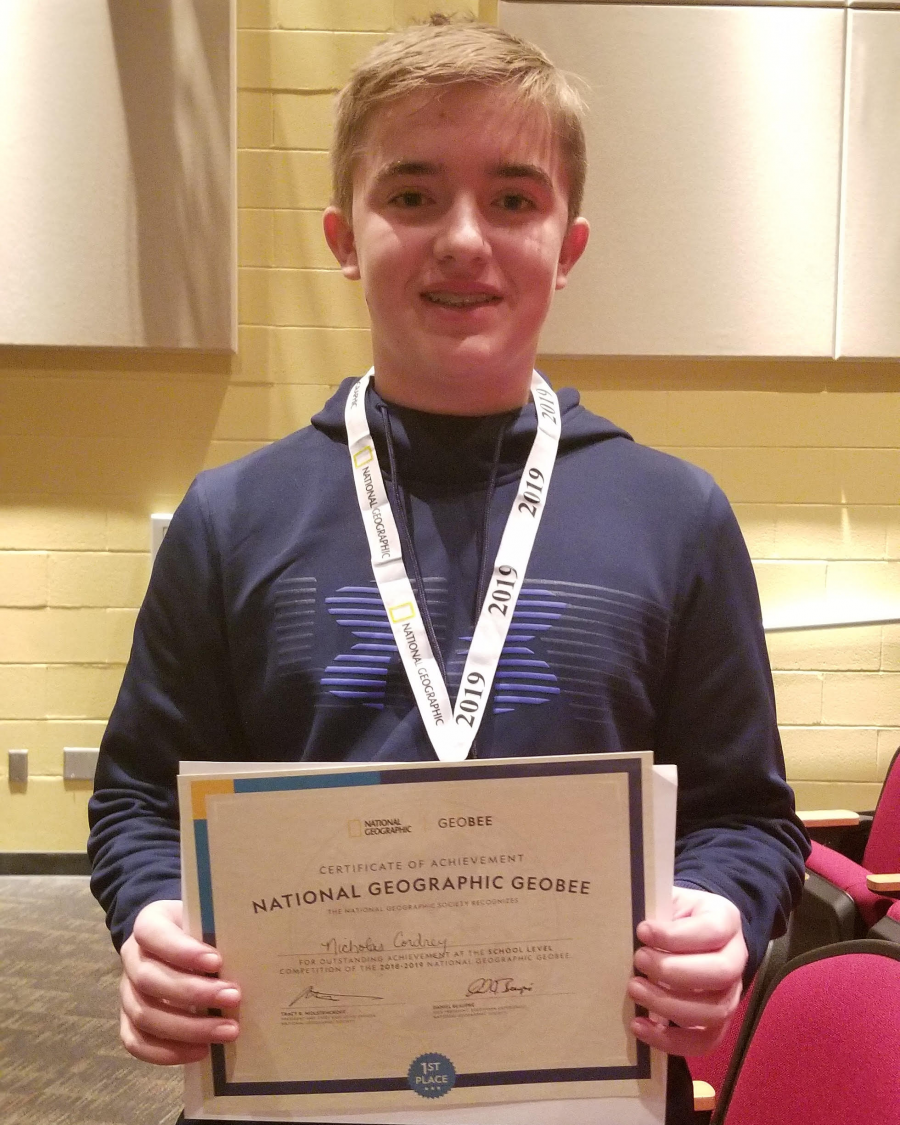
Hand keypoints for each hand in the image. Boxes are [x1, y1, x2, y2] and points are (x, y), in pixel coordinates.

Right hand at [119, 899, 240, 1064]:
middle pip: (150, 980)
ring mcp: (127, 992)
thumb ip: (219, 931)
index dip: (182, 951)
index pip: (154, 934)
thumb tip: (256, 952)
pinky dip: (169, 1052)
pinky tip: (202, 1051)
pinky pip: (137, 1042)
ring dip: (188, 1028)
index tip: (217, 962)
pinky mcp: (128, 1021)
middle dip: (194, 993)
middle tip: (233, 998)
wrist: (177, 942)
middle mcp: (132, 958)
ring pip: (144, 1015)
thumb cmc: (199, 930)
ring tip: (227, 1031)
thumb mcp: (207, 919)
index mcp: (149, 922)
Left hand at [627, 886, 747, 1056]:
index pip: (711, 930)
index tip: (642, 931)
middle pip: (720, 973)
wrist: (691, 931)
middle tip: (639, 961)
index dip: (676, 935)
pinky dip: (670, 1040)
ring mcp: (731, 993)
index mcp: (725, 919)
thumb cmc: (675, 916)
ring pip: (713, 1011)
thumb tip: (629, 931)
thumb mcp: (669, 900)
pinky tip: (641, 1026)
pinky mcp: (719, 1022)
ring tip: (634, 989)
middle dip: (674, 971)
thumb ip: (656, 911)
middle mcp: (737, 959)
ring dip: (669, 1004)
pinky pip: (704, 1042)